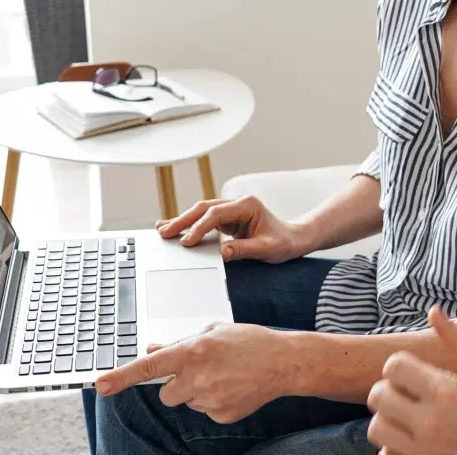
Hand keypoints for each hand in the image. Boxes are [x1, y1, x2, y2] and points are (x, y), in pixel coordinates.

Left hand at [95, 324, 292, 422]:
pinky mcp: (222, 414)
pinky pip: (206, 411)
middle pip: (167, 393)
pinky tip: (233, 387)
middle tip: (201, 371)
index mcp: (193, 351)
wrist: (283, 362)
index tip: (100, 386)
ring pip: (188, 402)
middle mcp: (198, 377)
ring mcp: (210, 399)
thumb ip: (180, 343)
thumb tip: (153, 351)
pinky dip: (215, 401)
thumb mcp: (212, 332)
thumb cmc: (249, 341)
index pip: (149, 368)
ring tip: (224, 375)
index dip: (122, 377)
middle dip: (177, 385)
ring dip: (198, 391)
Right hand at [155, 196, 310, 262]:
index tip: (187, 241)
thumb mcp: (266, 249)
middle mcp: (237, 203)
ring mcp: (232, 209)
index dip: (199, 227)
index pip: (216, 213)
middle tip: (165, 233)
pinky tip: (175, 228)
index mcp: (247, 205)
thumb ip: (244, 249)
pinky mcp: (228, 218)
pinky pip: (205, 219)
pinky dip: (190, 224)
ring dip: (183, 221)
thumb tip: (221, 253)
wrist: (293, 239)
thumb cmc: (283, 242)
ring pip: (201, 211)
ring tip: (163, 230)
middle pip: (204, 208)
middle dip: (183, 220)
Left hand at [368, 307, 456, 454]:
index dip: (400, 364)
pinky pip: (387, 454)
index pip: (394, 367)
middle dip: (388, 388)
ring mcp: (423, 450)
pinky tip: (410, 438)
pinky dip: (393, 445)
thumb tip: (434, 311)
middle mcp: (430, 423)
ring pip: (377, 428)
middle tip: (406, 391)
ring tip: (405, 414)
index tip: (413, 371)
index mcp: (446, 393)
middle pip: (378, 397)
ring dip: (387, 418)